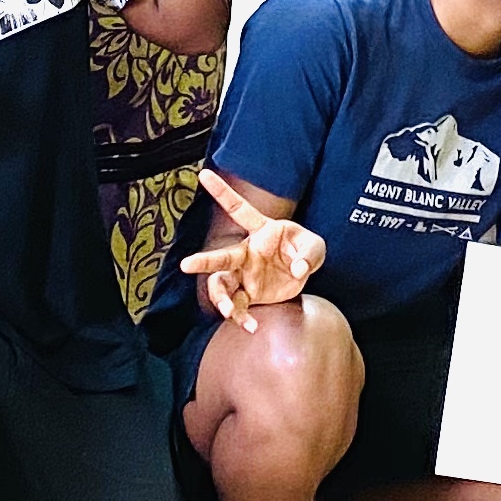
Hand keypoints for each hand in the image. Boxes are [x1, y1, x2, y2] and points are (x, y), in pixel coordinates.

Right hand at [176, 166, 324, 330]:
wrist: (301, 277)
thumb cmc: (303, 252)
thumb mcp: (314, 246)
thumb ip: (309, 254)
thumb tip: (297, 269)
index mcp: (261, 231)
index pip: (239, 208)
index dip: (221, 191)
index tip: (203, 174)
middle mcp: (246, 253)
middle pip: (221, 257)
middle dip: (203, 260)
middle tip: (186, 265)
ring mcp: (244, 275)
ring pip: (221, 285)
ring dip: (221, 299)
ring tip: (228, 312)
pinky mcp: (247, 294)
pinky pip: (237, 307)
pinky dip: (242, 319)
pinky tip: (251, 326)